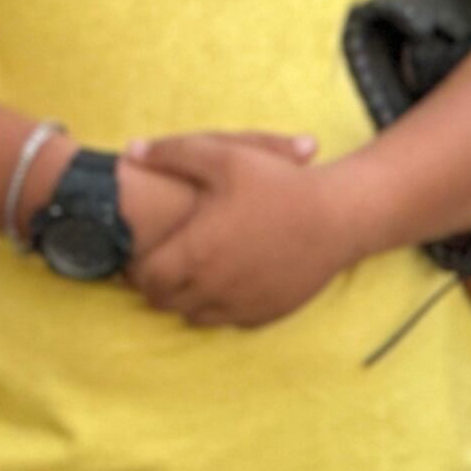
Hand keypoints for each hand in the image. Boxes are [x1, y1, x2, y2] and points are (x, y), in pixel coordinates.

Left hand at [127, 133, 359, 327]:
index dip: (134, 267)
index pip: (145, 278)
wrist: (339, 216)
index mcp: (196, 252)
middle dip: (155, 284)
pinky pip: (229, 321)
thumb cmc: (277, 183)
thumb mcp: (223, 155)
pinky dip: (219, 306)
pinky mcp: (268, 313)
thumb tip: (131, 149)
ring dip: (185, 298)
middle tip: (159, 262)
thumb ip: (172, 152)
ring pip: (195, 316)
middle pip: (164, 301)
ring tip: (188, 272)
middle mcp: (215, 286)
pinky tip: (223, 281)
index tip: (138, 251)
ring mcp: (243, 304)